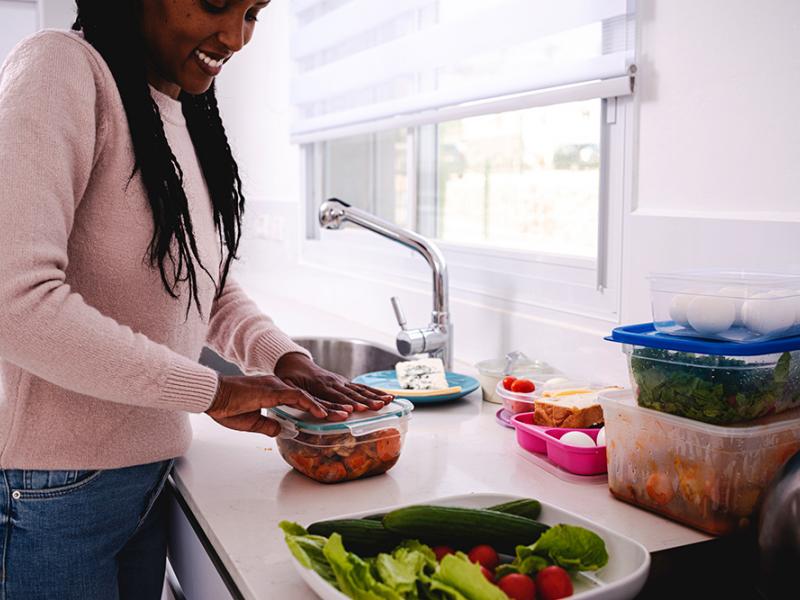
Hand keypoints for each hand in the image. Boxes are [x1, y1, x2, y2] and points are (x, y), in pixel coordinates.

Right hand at [206, 373, 346, 436]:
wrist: (213, 397)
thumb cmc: (226, 408)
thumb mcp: (251, 422)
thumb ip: (268, 425)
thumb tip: (282, 429)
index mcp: (274, 393)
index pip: (302, 402)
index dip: (318, 409)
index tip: (332, 417)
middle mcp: (279, 387)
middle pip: (310, 399)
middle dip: (331, 408)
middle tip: (348, 414)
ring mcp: (277, 387)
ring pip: (308, 397)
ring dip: (327, 407)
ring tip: (343, 415)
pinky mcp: (273, 390)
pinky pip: (297, 397)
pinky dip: (311, 405)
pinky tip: (323, 413)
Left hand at [274, 352, 393, 411]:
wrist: (293, 362)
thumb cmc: (289, 377)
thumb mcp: (286, 386)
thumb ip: (297, 396)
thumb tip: (307, 406)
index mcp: (319, 385)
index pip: (335, 396)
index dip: (346, 403)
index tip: (357, 409)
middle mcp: (333, 382)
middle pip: (352, 393)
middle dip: (366, 400)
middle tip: (379, 406)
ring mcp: (340, 381)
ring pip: (360, 389)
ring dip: (374, 395)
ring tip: (388, 401)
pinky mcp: (344, 382)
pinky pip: (361, 387)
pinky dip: (374, 391)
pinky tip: (386, 396)